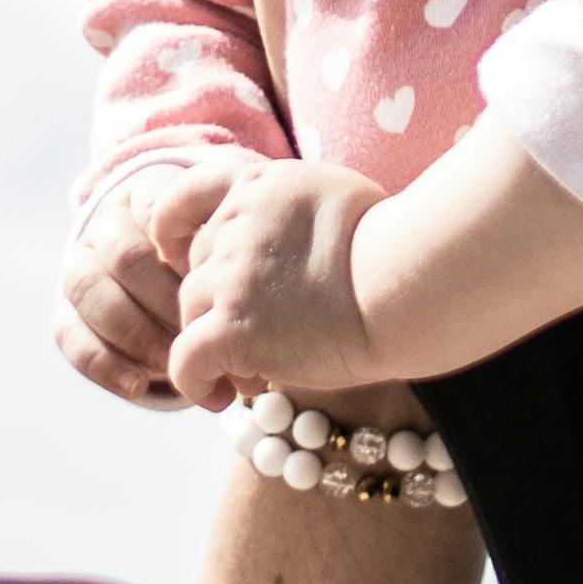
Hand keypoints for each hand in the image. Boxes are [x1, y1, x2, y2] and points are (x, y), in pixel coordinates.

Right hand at [55, 161, 238, 406]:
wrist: (172, 285)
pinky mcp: (66, 312)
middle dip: (165, 303)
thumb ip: (231, 262)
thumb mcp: (226, 247)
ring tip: (176, 365)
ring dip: (135, 333)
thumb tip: (251, 314)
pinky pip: (69, 334)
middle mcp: (105, 226)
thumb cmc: (214, 263)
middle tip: (202, 336)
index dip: (187, 252)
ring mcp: (79, 267)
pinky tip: (139, 385)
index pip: (157, 211)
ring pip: (89, 290)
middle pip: (125, 257)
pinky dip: (104, 363)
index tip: (220, 285)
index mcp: (146, 197)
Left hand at [167, 157, 394, 408]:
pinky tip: (221, 398)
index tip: (180, 256)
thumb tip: (284, 250)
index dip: (172, 231)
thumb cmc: (398, 250)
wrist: (410, 285)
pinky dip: (196, 382)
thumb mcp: (338, 198)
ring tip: (257, 372)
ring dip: (216, 345)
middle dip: (218, 305)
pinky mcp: (231, 328)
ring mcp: (229, 276)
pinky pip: (186, 361)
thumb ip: (292, 213)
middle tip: (261, 337)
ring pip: (190, 315)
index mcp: (259, 185)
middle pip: (196, 269)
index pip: (184, 196)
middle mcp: (235, 224)